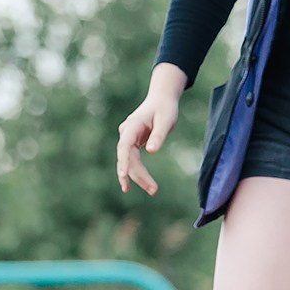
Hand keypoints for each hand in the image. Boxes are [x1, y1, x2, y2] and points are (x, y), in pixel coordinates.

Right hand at [115, 64, 185, 195]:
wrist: (161, 100)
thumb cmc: (165, 109)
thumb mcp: (166, 121)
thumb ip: (159, 135)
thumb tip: (152, 151)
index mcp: (132, 126)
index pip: (124, 146)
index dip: (123, 162)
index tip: (123, 176)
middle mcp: (126, 133)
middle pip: (127, 158)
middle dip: (138, 175)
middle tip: (153, 190)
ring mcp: (127, 139)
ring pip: (129, 162)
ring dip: (139, 177)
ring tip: (153, 190)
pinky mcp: (132, 143)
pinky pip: (132, 160)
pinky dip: (137, 172)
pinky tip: (144, 184)